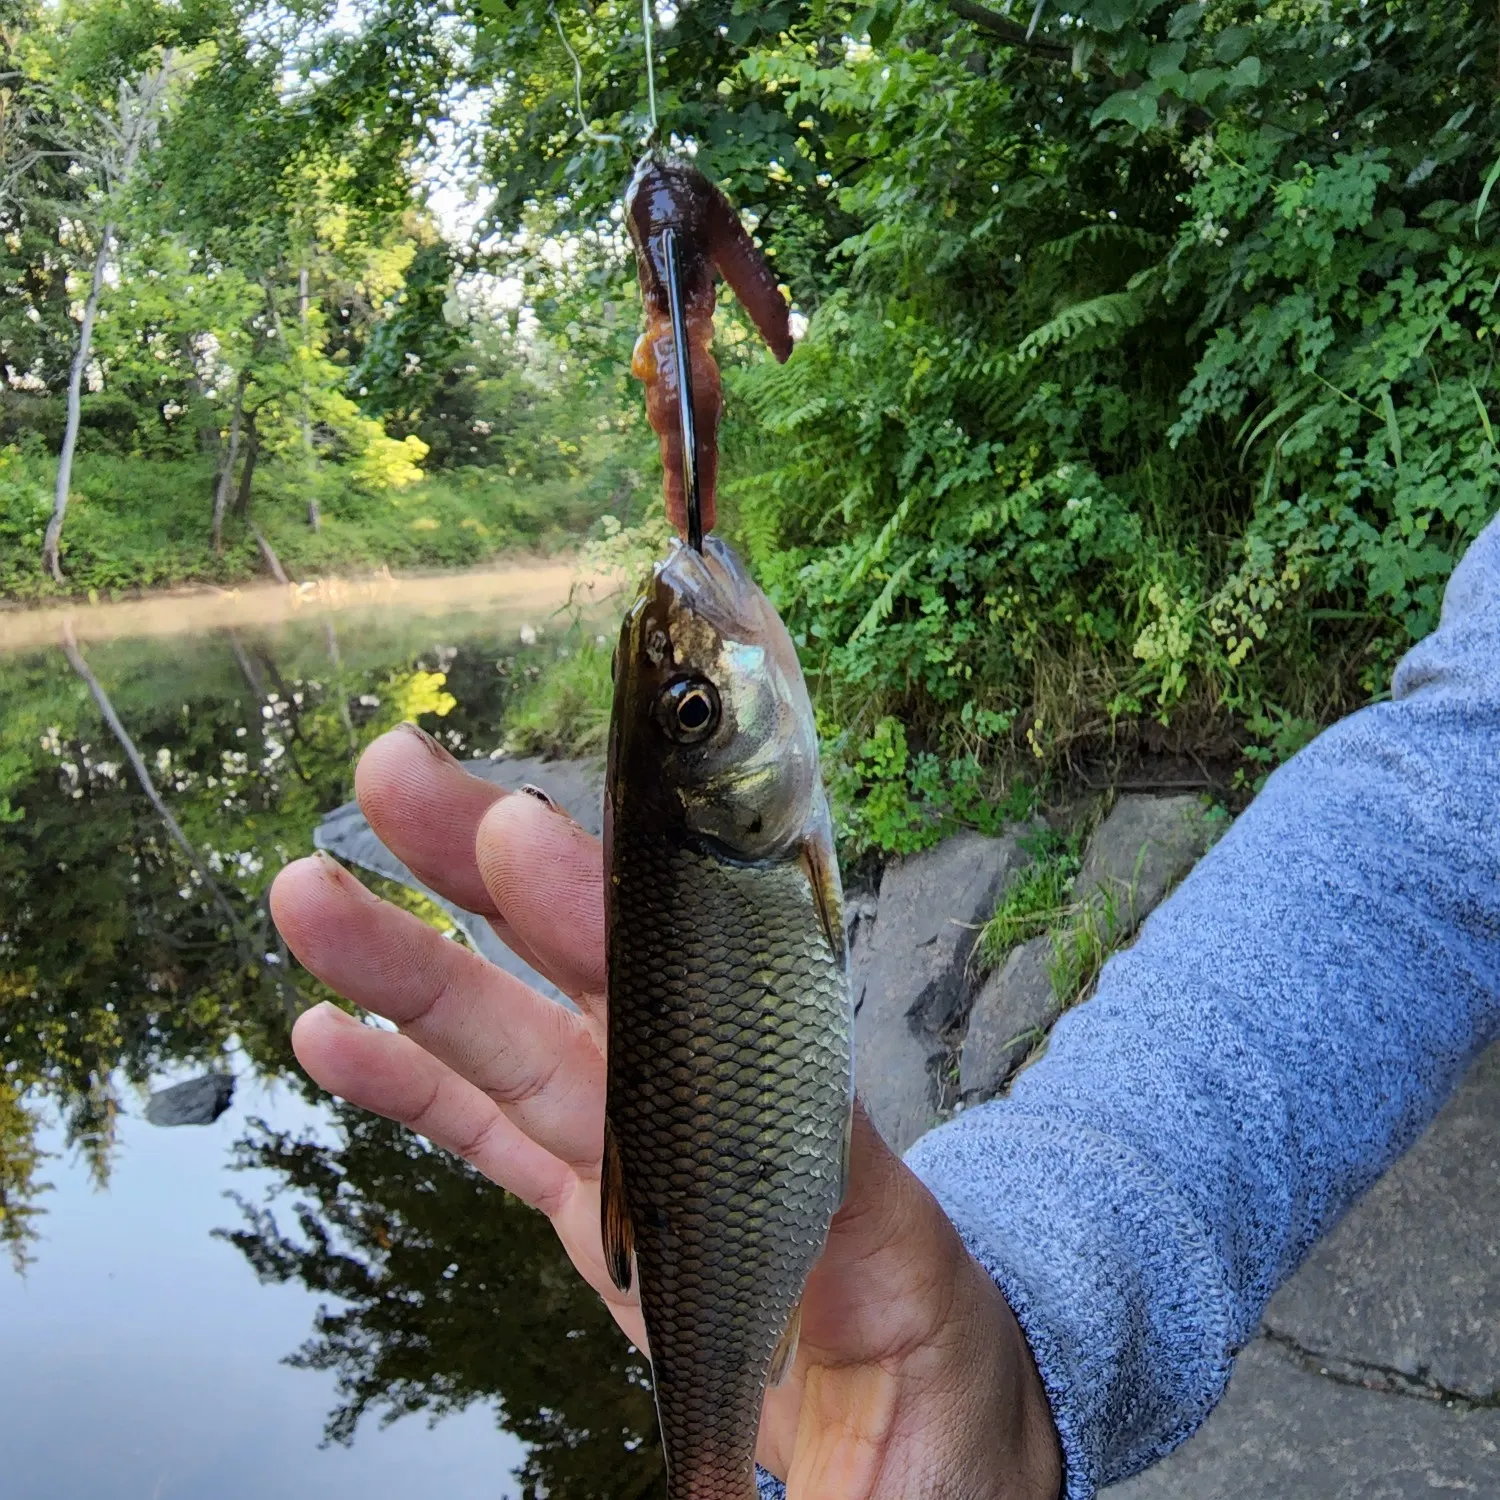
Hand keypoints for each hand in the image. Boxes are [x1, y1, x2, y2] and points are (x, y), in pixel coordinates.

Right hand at [270, 724, 1062, 1499]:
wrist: (951, 1439)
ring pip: (523, 1050)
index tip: (518, 840)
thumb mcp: (922, 1358)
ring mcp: (656, 1169)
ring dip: (419, 968)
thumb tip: (727, 1412)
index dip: (604, 927)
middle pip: (600, 988)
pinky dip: (418, 1085)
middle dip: (493, 881)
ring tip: (314, 894)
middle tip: (398, 779)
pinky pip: (502, 1138)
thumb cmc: (955, 1411)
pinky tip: (337, 1034)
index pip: (708, 1018)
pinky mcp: (607, 1215)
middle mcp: (726, 1133)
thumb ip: (852, 1314)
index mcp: (817, 1158)